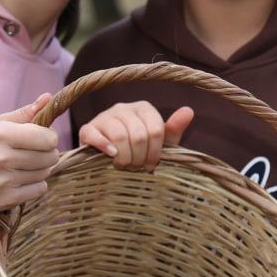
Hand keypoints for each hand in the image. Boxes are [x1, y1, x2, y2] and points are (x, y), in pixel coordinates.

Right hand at [0, 94, 59, 226]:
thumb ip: (24, 113)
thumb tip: (48, 98)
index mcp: (0, 134)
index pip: (48, 138)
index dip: (49, 138)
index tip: (40, 138)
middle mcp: (0, 158)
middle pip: (50, 156)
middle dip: (47, 154)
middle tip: (32, 153)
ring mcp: (3, 181)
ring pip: (45, 173)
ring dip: (39, 170)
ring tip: (21, 167)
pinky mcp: (5, 199)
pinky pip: (39, 190)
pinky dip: (34, 185)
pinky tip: (18, 180)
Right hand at [78, 101, 193, 171]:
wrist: (108, 159)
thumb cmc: (138, 150)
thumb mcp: (159, 143)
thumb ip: (173, 129)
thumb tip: (188, 111)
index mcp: (143, 108)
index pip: (155, 130)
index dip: (155, 152)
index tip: (151, 165)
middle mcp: (123, 108)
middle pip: (138, 135)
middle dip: (139, 157)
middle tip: (136, 168)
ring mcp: (104, 116)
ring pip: (119, 135)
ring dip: (125, 157)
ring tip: (124, 166)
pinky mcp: (88, 128)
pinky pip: (96, 135)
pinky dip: (104, 147)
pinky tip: (111, 156)